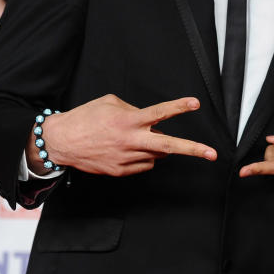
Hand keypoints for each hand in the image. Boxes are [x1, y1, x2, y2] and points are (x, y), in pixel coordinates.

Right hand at [27, 95, 216, 175]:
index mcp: (128, 120)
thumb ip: (134, 110)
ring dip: (157, 147)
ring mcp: (126, 158)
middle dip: (193, 150)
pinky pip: (144, 165)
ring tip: (139, 139)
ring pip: (157, 155)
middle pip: (168, 146)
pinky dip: (144, 157)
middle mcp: (130, 140)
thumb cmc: (85, 118)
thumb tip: (151, 121)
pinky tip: (130, 150)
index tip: (195, 103)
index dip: (179, 107)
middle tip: (212, 154)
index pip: (159, 112)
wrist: (61, 142)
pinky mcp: (120, 171)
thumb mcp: (110, 103)